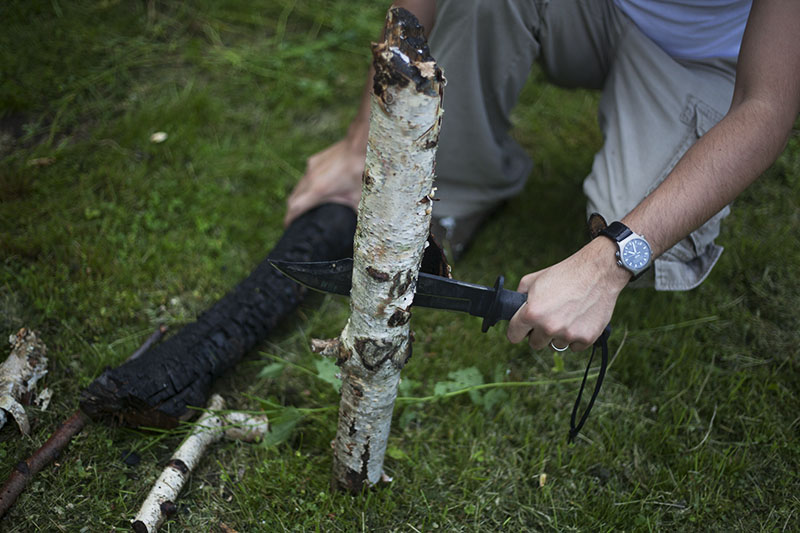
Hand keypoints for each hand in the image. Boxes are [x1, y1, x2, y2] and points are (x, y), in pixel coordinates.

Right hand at [284, 138, 365, 226]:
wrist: (358, 146)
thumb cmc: (359, 173)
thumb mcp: (356, 197)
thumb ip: (351, 211)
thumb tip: (356, 224)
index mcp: (318, 190)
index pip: (296, 207)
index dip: (290, 218)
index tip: (287, 226)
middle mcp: (310, 179)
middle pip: (293, 198)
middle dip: (292, 210)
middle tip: (296, 220)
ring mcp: (310, 168)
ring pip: (299, 186)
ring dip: (299, 197)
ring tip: (305, 206)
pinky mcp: (314, 160)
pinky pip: (306, 176)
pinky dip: (307, 184)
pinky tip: (317, 186)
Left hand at [507, 238, 629, 350]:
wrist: (597, 272)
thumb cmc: (564, 273)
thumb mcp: (533, 279)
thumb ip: (519, 296)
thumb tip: (514, 310)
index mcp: (532, 313)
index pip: (514, 336)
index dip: (517, 331)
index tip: (522, 329)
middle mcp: (549, 327)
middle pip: (535, 344)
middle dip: (538, 333)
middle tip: (548, 318)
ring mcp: (568, 335)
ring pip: (555, 345)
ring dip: (558, 335)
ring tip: (566, 315)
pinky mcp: (586, 338)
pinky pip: (574, 347)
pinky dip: (575, 336)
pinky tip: (579, 319)